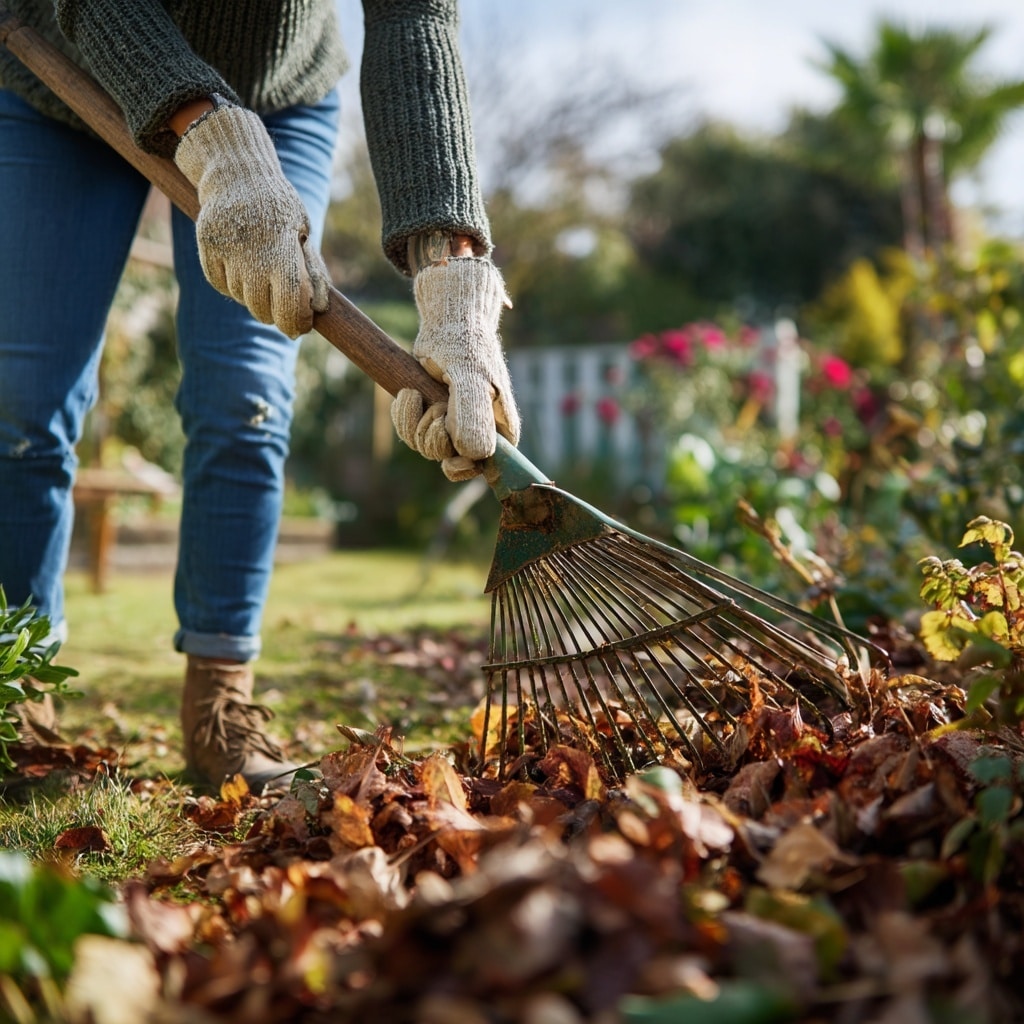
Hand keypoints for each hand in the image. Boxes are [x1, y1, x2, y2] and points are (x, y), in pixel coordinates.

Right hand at [173, 104, 329, 337]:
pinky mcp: (207, 250)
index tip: (302, 323)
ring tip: (261, 269)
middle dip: (277, 312)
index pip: (290, 307)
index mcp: (282, 252)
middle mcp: (251, 256)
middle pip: (263, 311)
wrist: (237, 173)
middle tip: (283, 298)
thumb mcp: (303, 233)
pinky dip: (232, 283)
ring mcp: (226, 252)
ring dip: (254, 295)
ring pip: (242, 300)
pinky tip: (241, 263)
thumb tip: (320, 309)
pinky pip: (221, 286)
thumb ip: (312, 272)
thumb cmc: (279, 207)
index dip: (297, 323)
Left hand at [391, 257, 519, 480]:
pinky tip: (408, 394)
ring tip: (415, 394)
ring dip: (413, 422)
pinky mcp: (432, 416)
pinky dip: (404, 415)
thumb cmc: (465, 345)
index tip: (449, 459)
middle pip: (447, 459)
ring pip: (425, 447)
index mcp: (501, 429)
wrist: (448, 322)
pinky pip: (411, 433)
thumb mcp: (470, 377)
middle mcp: (479, 432)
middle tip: (435, 406)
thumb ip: (473, 413)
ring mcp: (454, 425)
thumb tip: (473, 454)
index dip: (464, 467)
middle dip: (432, 435)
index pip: (485, 468)